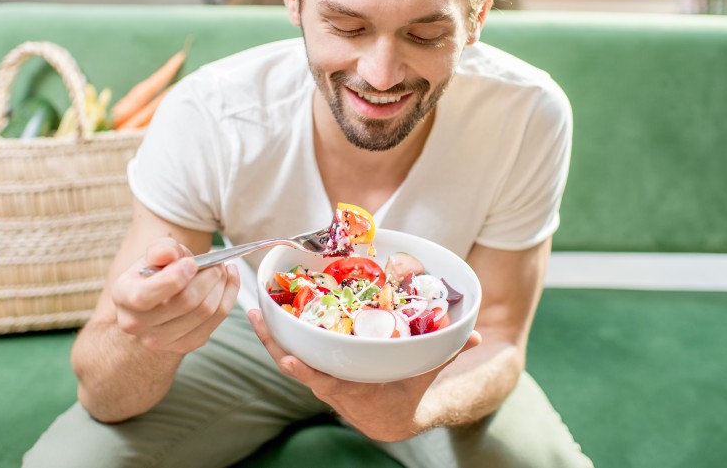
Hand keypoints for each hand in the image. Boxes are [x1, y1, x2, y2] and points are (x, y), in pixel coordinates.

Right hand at [111, 238, 239, 355]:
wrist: (156, 304)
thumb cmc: (156, 273)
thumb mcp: (154, 255)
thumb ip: (161, 249)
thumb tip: (168, 254)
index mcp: (123, 297)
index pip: (146, 295)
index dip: (174, 278)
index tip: (192, 263)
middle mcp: (137, 324)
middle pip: (185, 302)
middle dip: (208, 276)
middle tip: (217, 261)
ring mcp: (161, 340)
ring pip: (206, 311)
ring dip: (222, 285)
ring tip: (223, 269)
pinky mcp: (186, 344)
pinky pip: (217, 319)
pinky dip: (228, 296)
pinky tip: (227, 281)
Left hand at [248, 309, 481, 441]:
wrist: (390, 419)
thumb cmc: (405, 393)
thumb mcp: (423, 376)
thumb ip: (444, 353)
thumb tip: (473, 335)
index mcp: (353, 389)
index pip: (326, 383)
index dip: (308, 373)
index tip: (290, 362)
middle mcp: (330, 385)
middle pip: (296, 366)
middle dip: (275, 345)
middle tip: (257, 317)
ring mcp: (319, 378)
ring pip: (287, 357)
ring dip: (269, 336)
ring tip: (253, 309)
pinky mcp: (315, 368)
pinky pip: (292, 352)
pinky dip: (277, 337)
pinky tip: (265, 314)